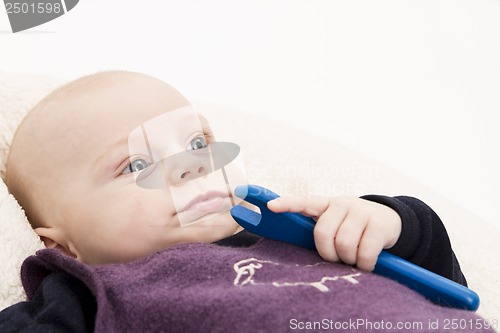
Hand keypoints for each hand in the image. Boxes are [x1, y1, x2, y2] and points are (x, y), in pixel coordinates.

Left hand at [267, 196, 401, 270]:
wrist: (389, 221)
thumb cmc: (353, 228)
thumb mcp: (335, 223)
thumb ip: (319, 230)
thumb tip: (295, 249)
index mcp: (325, 205)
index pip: (303, 201)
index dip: (287, 204)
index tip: (271, 206)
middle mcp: (342, 204)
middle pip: (323, 233)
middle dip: (328, 253)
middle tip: (337, 258)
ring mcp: (361, 212)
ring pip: (344, 244)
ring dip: (348, 260)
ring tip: (353, 258)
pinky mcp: (379, 223)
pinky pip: (365, 252)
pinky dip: (364, 264)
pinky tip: (367, 263)